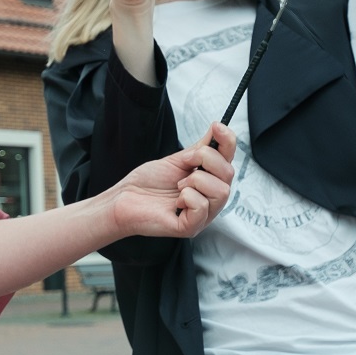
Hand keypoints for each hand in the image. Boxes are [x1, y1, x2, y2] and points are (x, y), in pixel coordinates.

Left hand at [107, 122, 236, 238]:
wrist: (125, 198)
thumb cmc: (149, 182)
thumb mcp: (178, 160)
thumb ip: (200, 148)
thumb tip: (217, 128)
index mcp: (210, 182)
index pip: (230, 160)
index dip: (228, 141)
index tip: (216, 127)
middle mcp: (211, 199)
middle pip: (229, 174)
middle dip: (205, 159)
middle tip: (184, 162)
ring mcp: (204, 215)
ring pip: (221, 191)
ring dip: (195, 180)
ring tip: (179, 185)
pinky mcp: (191, 228)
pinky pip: (202, 207)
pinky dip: (188, 197)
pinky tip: (176, 201)